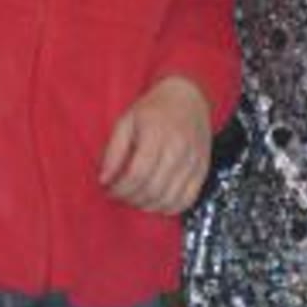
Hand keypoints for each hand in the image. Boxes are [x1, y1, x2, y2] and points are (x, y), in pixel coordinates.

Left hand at [99, 76, 212, 215]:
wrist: (190, 98)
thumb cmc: (155, 109)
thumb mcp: (126, 121)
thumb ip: (113, 151)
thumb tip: (104, 179)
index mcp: (157, 134)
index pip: (137, 174)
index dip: (120, 189)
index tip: (109, 189)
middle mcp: (178, 149)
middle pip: (153, 189)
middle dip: (132, 199)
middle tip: (121, 195)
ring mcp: (193, 161)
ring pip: (170, 199)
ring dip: (149, 206)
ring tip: (136, 199)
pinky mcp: (202, 170)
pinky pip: (187, 200)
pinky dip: (170, 208)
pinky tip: (156, 202)